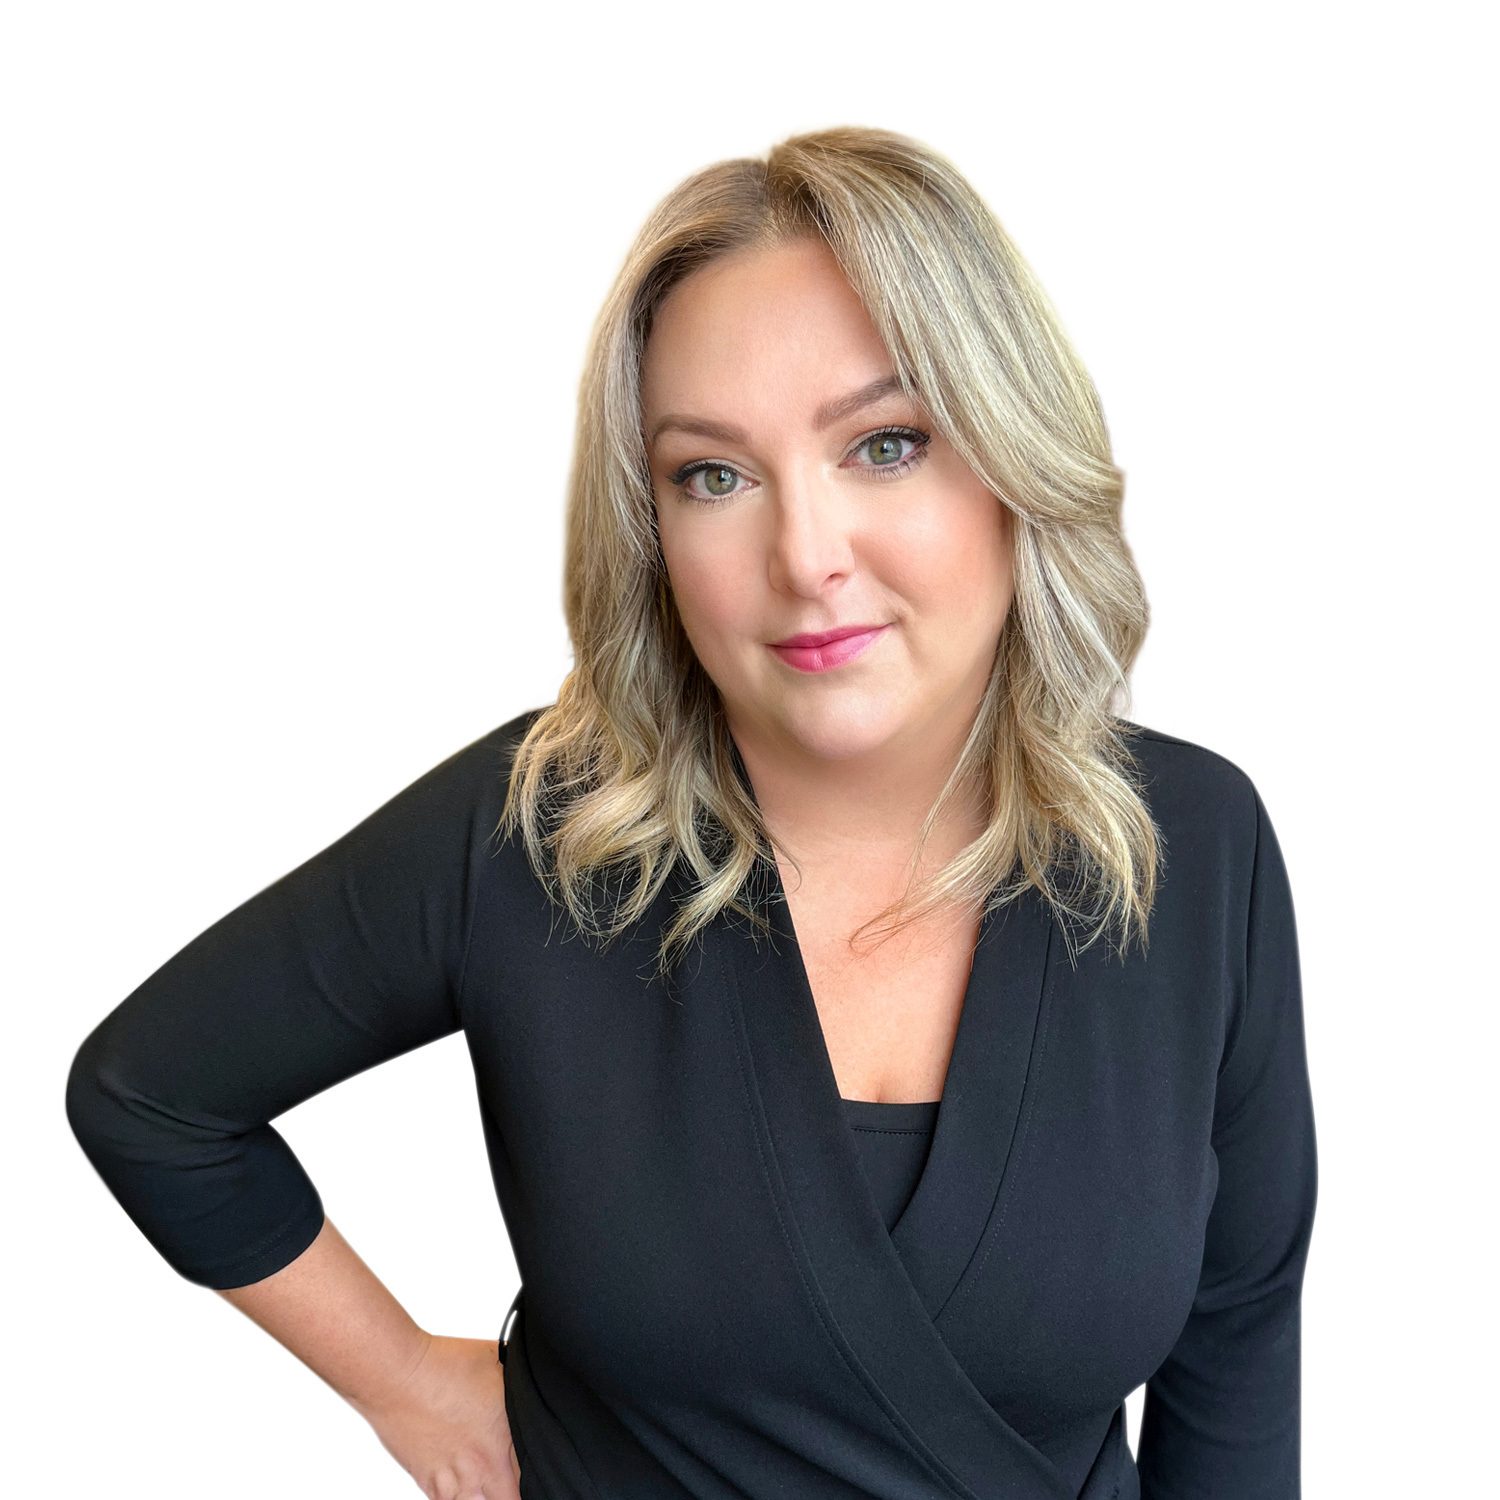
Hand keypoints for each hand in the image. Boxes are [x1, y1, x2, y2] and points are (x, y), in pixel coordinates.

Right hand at [353, 1330, 520, 1498]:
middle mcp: (480, 1467)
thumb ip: (516, 1386)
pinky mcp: (427, 1481)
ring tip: (485, 1482)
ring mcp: (452, 1479)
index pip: (531, 1475)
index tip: (530, 1467)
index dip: (535, 1473)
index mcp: (502, 1439)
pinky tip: (463, 1484)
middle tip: (511, 1479)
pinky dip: (456, 1496)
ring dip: (484, 1495)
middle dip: (512, 1492)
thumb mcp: (498, 1362)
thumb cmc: (444, 1363)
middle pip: (509, 1498)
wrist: (398, 1375)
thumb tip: (527, 1384)